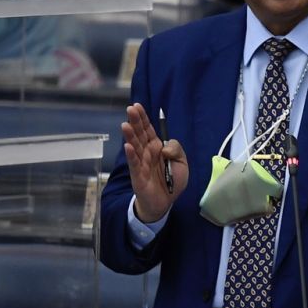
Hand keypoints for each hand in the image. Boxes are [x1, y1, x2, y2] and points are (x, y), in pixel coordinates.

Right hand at [121, 103, 188, 222]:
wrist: (166, 201)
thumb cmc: (173, 181)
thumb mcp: (182, 162)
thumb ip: (176, 149)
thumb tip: (164, 147)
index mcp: (157, 147)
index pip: (148, 129)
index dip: (143, 118)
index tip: (137, 106)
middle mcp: (147, 152)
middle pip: (140, 134)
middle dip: (135, 121)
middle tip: (130, 109)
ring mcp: (141, 163)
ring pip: (134, 147)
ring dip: (130, 136)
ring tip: (125, 125)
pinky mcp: (138, 175)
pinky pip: (134, 164)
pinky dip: (131, 155)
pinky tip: (128, 146)